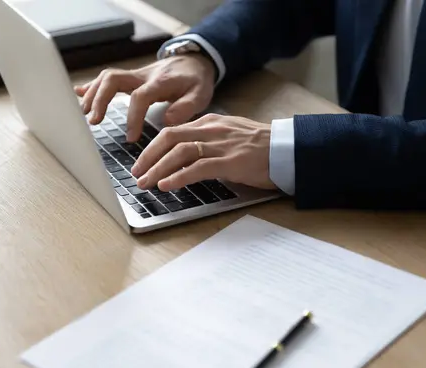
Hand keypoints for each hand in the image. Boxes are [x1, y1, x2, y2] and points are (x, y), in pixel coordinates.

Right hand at [74, 54, 215, 141]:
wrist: (194, 61)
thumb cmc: (196, 81)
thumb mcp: (200, 94)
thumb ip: (186, 107)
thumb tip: (167, 121)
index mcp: (160, 82)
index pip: (140, 97)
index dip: (133, 117)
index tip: (130, 138)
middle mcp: (143, 76)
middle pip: (113, 80)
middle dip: (100, 99)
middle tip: (93, 121)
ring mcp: (134, 75)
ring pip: (107, 78)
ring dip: (93, 94)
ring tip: (85, 115)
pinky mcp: (130, 78)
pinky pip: (107, 79)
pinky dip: (92, 86)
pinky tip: (79, 95)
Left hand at [131, 114, 277, 191]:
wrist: (289, 148)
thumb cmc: (261, 147)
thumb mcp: (229, 137)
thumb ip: (208, 141)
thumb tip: (186, 157)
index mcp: (210, 123)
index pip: (173, 131)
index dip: (152, 147)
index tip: (141, 161)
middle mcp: (212, 130)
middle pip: (169, 137)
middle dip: (147, 156)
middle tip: (135, 173)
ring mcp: (221, 145)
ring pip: (180, 151)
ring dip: (157, 168)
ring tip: (145, 183)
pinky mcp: (231, 162)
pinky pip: (198, 167)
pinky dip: (178, 176)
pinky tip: (166, 185)